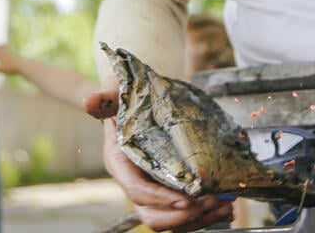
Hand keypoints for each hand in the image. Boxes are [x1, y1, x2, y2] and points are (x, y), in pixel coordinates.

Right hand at [85, 88, 233, 231]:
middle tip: (212, 202)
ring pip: (171, 220)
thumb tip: (89, 101)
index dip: (161, 198)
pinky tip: (225, 210)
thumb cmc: (125, 97)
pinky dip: (205, 216)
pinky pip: (184, 215)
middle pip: (153, 215)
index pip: (138, 191)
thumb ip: (105, 98)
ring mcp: (152, 189)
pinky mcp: (168, 192)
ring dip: (199, 219)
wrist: (136, 100)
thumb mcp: (116, 93)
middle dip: (183, 216)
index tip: (185, 200)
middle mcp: (134, 182)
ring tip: (224, 207)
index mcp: (120, 163)